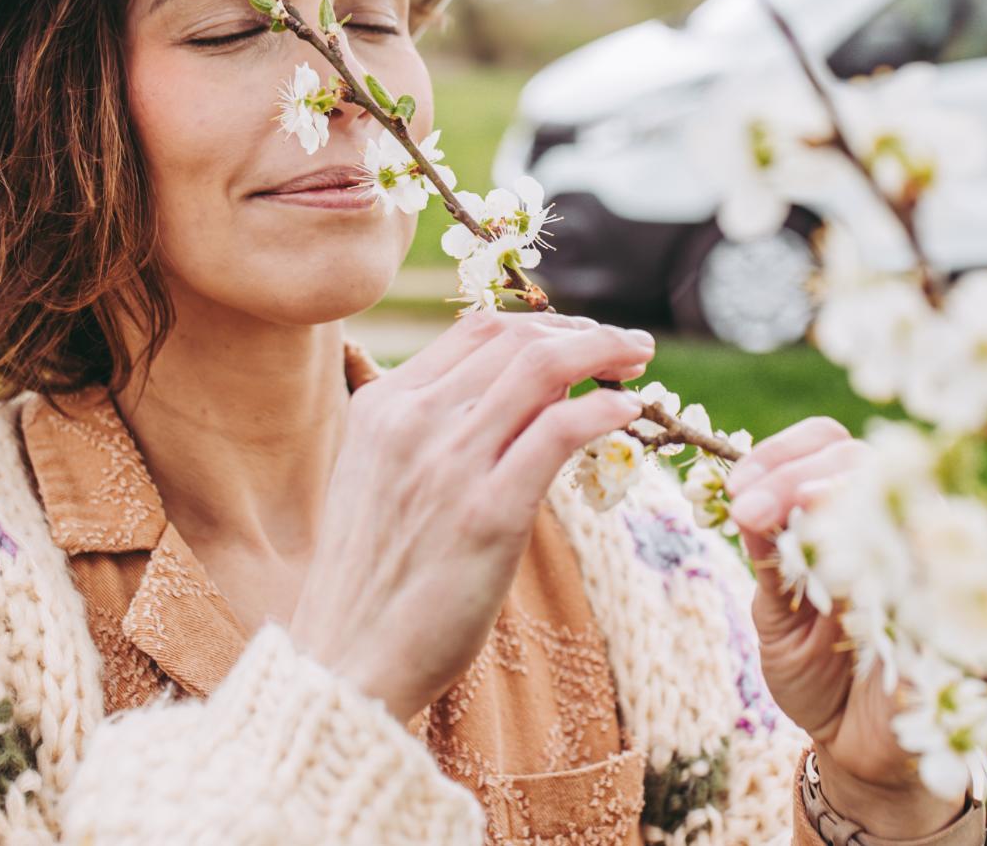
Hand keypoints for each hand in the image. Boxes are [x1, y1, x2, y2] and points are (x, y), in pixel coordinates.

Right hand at [287, 310, 654, 720]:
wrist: (348, 662)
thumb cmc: (375, 581)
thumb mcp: (384, 480)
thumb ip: (435, 430)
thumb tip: (531, 396)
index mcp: (381, 407)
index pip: (475, 330)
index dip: (542, 323)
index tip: (582, 337)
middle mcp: (411, 422)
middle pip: (514, 338)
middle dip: (583, 331)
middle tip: (629, 346)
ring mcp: (448, 466)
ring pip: (541, 368)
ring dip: (603, 352)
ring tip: (638, 361)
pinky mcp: (488, 515)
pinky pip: (558, 432)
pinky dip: (602, 411)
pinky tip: (627, 415)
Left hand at [727, 418, 968, 838]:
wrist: (856, 749)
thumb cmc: (816, 675)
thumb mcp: (776, 616)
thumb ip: (771, 561)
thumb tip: (745, 502)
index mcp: (848, 516)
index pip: (830, 446)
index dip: (782, 454)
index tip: (737, 489)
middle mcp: (892, 529)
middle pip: (863, 460)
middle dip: (794, 476)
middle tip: (747, 509)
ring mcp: (925, 566)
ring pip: (896, 500)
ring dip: (827, 504)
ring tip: (771, 522)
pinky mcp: (948, 613)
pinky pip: (926, 568)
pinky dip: (877, 557)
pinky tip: (833, 572)